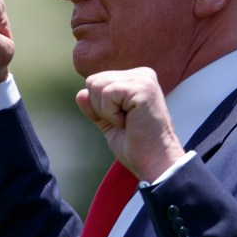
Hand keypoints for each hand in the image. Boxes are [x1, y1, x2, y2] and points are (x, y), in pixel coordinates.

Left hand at [75, 67, 185, 181]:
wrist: (155, 162)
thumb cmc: (137, 146)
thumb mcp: (110, 123)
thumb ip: (95, 108)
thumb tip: (81, 93)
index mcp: (136, 79)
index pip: (96, 81)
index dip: (99, 107)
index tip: (122, 121)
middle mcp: (142, 74)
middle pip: (94, 81)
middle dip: (100, 108)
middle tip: (125, 123)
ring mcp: (143, 79)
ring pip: (97, 85)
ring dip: (107, 112)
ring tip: (128, 122)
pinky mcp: (143, 87)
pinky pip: (108, 94)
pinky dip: (112, 114)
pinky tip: (130, 121)